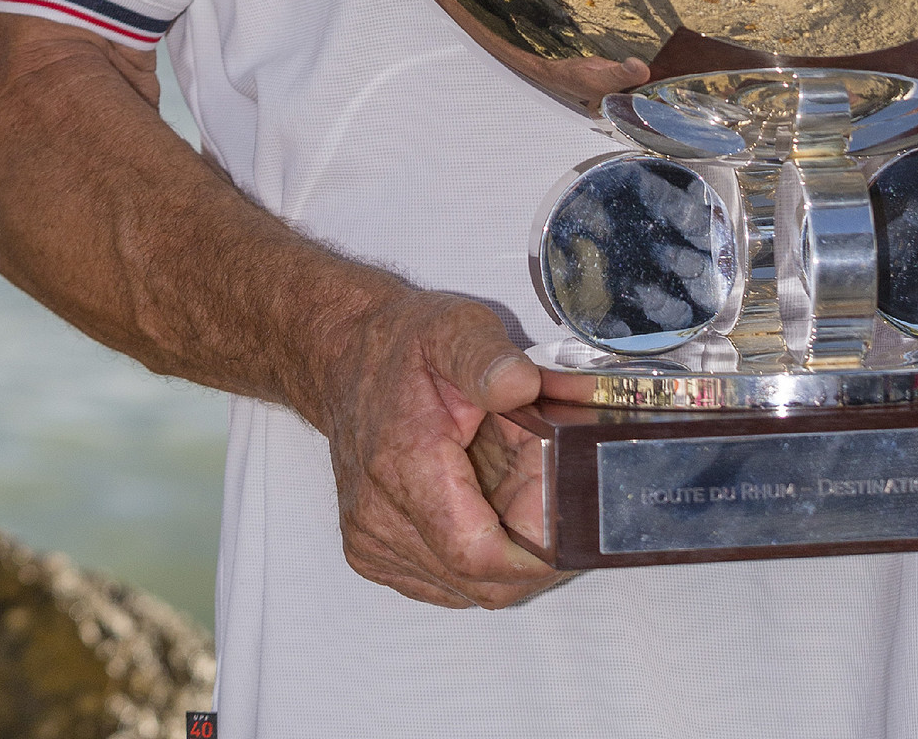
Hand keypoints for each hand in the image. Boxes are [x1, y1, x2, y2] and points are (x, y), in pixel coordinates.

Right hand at [323, 281, 562, 607]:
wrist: (345, 358)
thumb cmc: (401, 347)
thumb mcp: (455, 328)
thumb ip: (490, 358)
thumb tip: (523, 384)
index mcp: (404, 463)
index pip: (476, 554)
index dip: (536, 555)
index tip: (572, 526)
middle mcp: (379, 516)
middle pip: (482, 580)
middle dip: (532, 546)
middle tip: (554, 487)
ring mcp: (373, 541)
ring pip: (468, 588)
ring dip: (505, 549)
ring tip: (516, 484)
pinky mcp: (374, 554)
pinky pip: (446, 583)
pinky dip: (479, 553)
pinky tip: (487, 502)